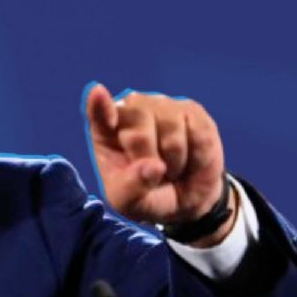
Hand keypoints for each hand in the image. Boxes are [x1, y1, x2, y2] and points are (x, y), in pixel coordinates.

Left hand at [84, 83, 233, 246]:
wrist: (185, 197)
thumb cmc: (146, 194)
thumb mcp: (129, 202)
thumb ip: (131, 188)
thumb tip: (153, 167)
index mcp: (104, 130)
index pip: (98, 113)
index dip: (99, 105)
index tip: (98, 93)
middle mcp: (130, 110)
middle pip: (138, 134)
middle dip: (149, 163)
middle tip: (152, 172)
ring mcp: (162, 106)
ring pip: (171, 135)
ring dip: (174, 163)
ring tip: (170, 167)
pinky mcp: (191, 110)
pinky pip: (199, 136)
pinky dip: (197, 157)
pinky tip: (190, 157)